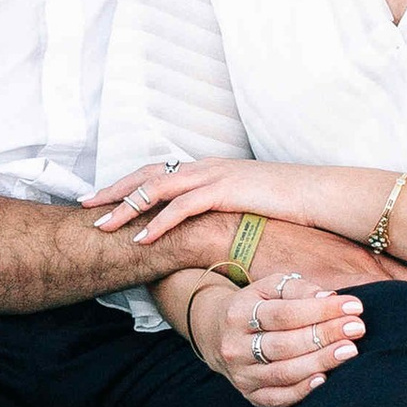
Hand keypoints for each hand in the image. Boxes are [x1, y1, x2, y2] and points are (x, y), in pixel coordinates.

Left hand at [88, 155, 377, 251]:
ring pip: (157, 188)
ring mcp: (215, 176)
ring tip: (101, 227)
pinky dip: (158, 222)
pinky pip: (182, 207)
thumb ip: (224, 213)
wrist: (322, 195)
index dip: (128, 183)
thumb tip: (208, 231)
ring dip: (126, 208)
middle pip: (147, 174)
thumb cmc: (291, 206)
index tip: (102, 197)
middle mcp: (206, 167)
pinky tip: (140, 239)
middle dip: (113, 189)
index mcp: (209, 169)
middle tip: (83, 204)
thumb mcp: (250, 207)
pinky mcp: (225, 191)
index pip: (159, 172)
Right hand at [181, 267, 366, 406]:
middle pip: (285, 344)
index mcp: (239, 314)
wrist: (217, 334)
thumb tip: (329, 297)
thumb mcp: (269, 288)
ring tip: (350, 351)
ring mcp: (241, 373)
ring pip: (284, 372)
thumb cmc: (256, 306)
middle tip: (357, 328)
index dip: (321, 310)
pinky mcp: (249, 394)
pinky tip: (324, 379)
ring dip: (320, 362)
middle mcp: (235, 346)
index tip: (354, 307)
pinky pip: (278, 397)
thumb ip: (298, 289)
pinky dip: (301, 390)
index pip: (284, 313)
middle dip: (325, 335)